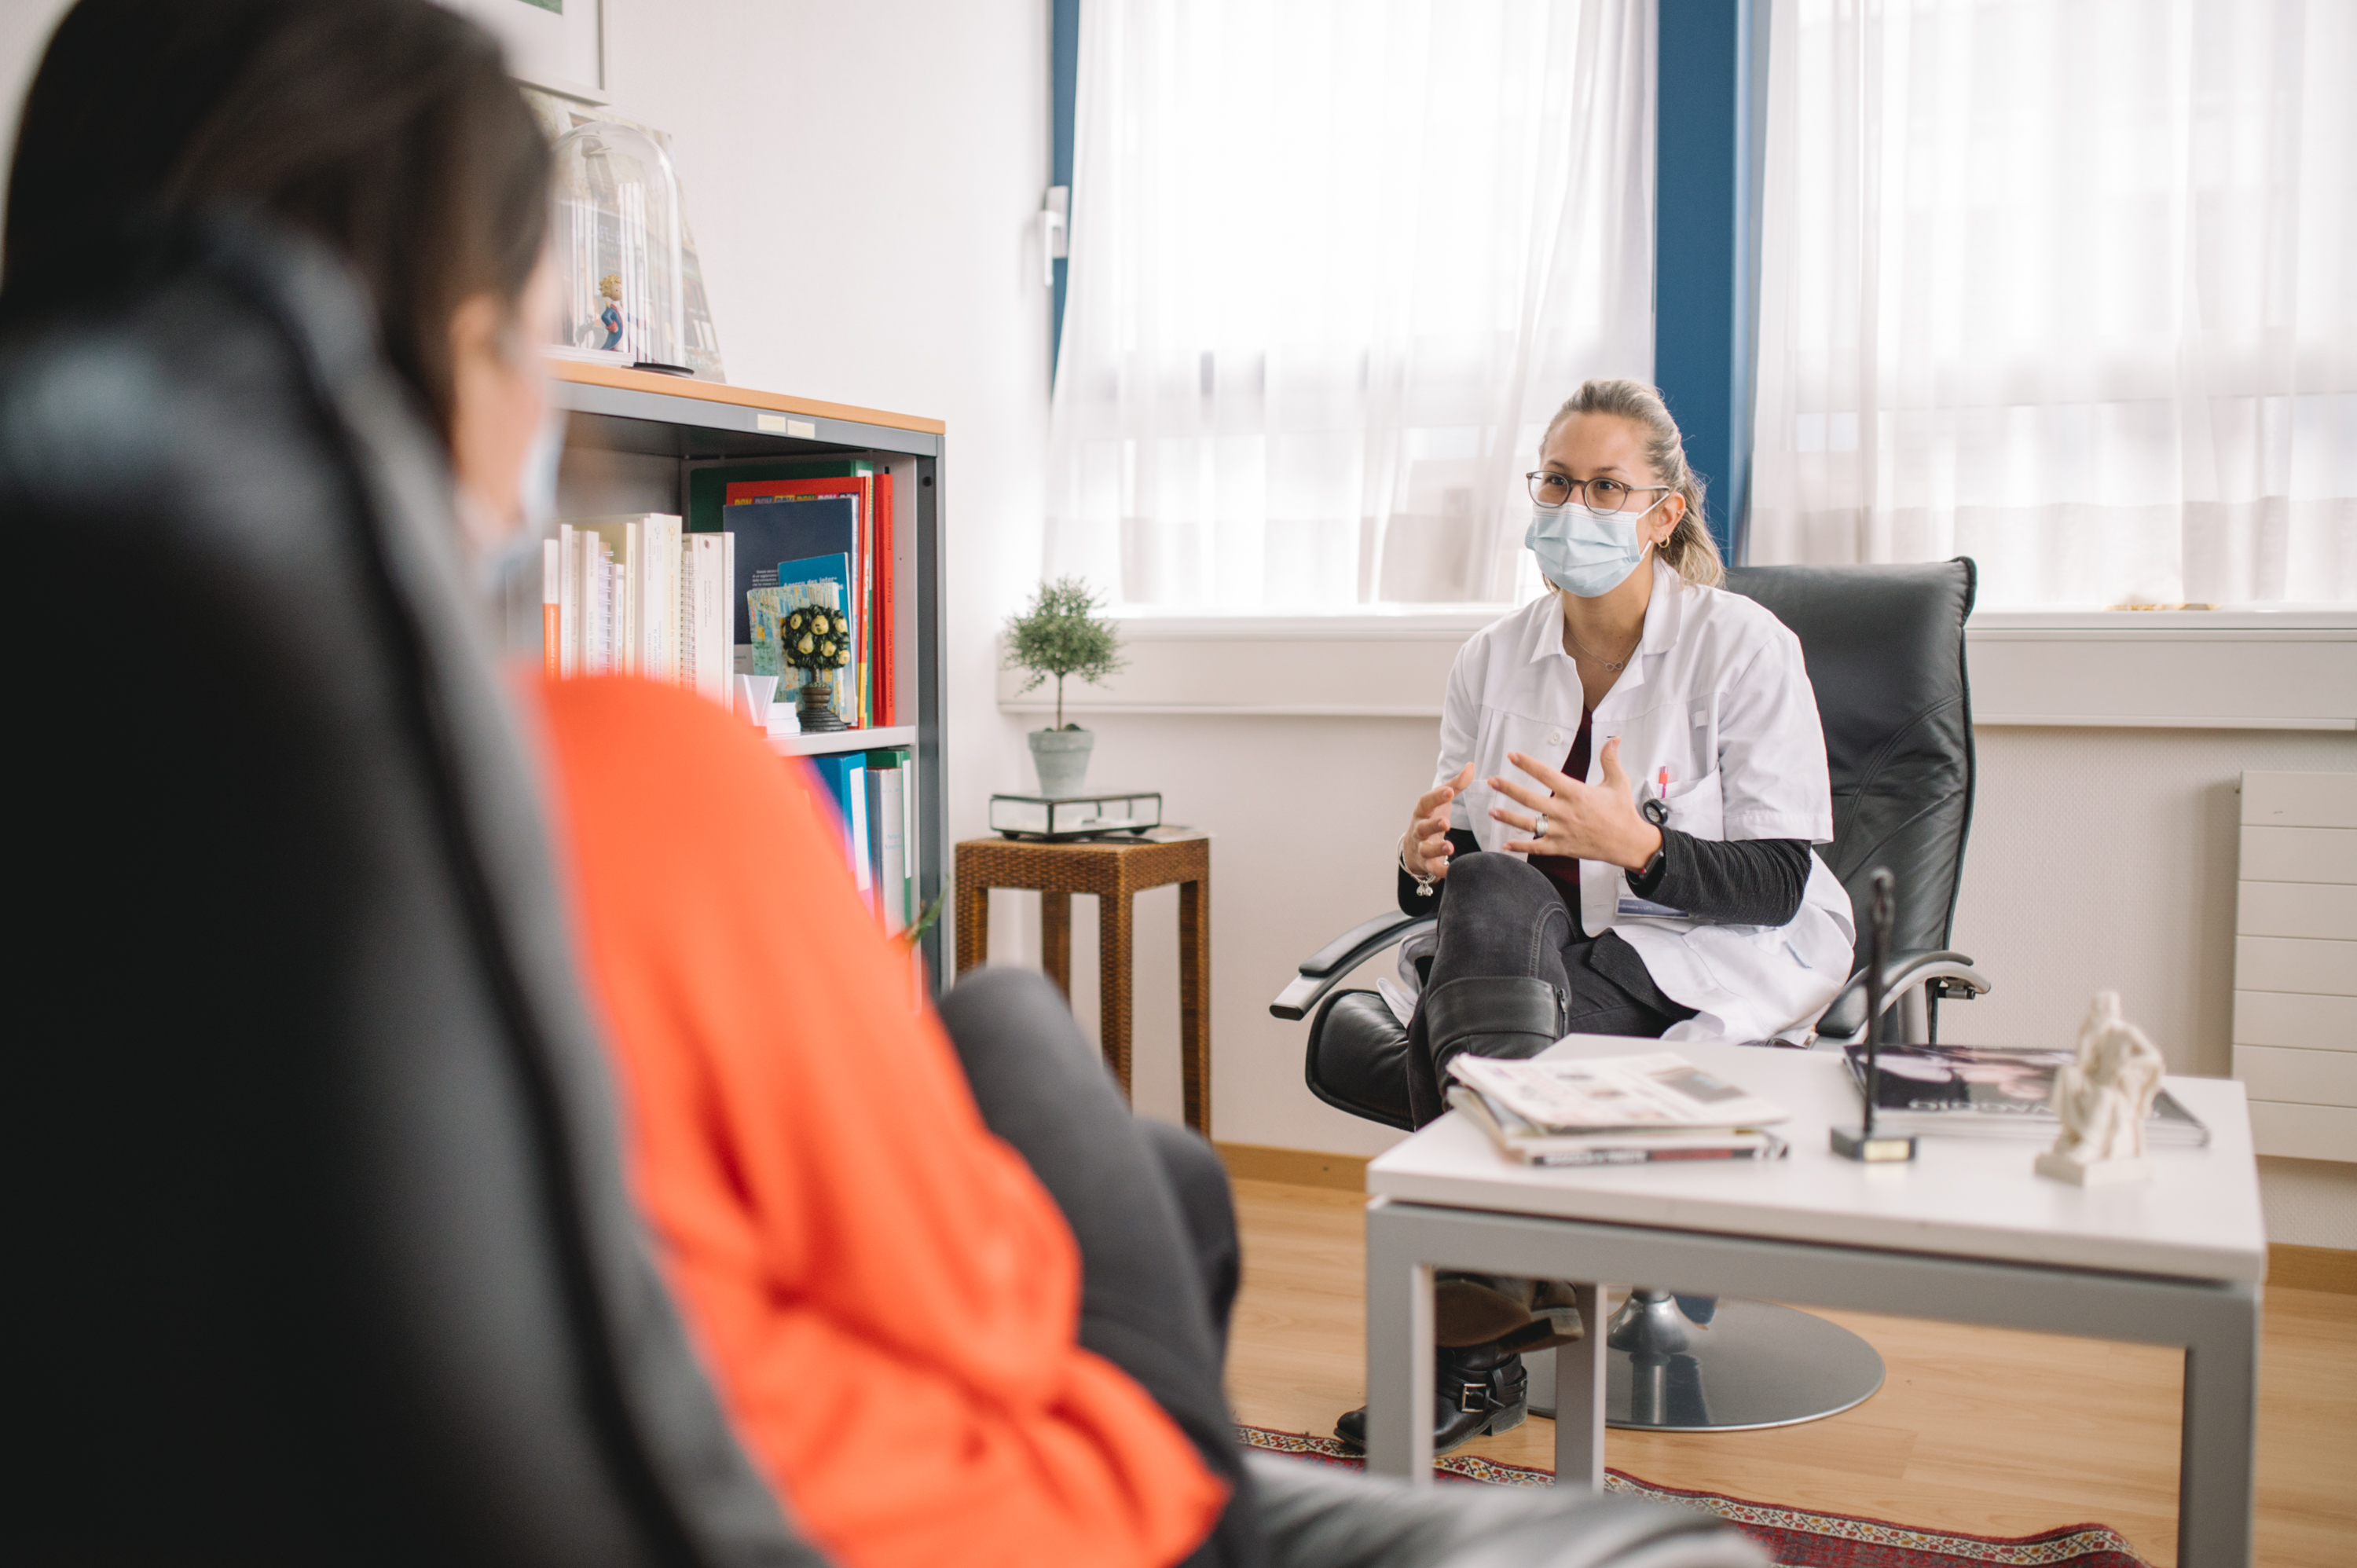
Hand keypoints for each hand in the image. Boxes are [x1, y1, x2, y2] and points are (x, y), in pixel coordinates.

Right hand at [1403, 763, 1474, 880]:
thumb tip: (1471, 765)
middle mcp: (1419, 828)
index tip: (1450, 791)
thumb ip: (1456, 784)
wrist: (1413, 846)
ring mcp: (1421, 846)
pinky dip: (1440, 870)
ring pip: (1426, 849)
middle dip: (1433, 825)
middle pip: (1422, 827)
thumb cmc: (1431, 817)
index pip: (1427, 802)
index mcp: (1423, 811)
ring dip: (1437, 848)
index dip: (1437, 797)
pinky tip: (1451, 871)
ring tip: (1449, 847)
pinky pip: (1432, 868)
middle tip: (1446, 822)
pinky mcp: (1426, 863)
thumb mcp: (1441, 801)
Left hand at [1490, 737, 1661, 871]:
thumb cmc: (1623, 813)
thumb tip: (1614, 739)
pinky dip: (1521, 847)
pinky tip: (1506, 844)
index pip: (1547, 775)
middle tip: (1492, 781)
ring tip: (1492, 810)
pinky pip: (1537, 848)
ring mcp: (1562, 831)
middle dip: (1509, 789)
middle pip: (1530, 799)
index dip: (1528, 764)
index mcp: (1577, 793)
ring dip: (1508, 817)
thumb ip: (1610, 760)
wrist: (1629, 843)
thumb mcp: (1618, 782)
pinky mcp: (1562, 847)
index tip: (1512, 756)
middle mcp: (1566, 812)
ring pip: (1529, 824)